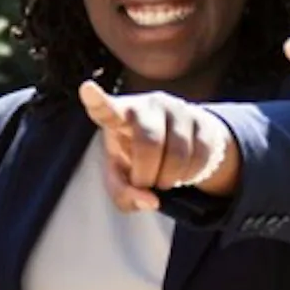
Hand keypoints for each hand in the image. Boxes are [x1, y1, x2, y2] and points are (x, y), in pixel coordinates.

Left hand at [78, 80, 237, 211]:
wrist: (179, 143)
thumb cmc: (137, 157)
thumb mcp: (122, 176)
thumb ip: (124, 193)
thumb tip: (150, 200)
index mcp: (120, 115)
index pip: (106, 109)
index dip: (97, 100)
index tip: (87, 89)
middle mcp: (148, 105)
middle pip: (149, 143)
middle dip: (146, 175)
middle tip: (145, 183)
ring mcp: (177, 109)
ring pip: (178, 152)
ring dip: (169, 179)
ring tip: (163, 180)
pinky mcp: (203, 120)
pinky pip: (200, 155)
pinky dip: (189, 175)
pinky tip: (182, 174)